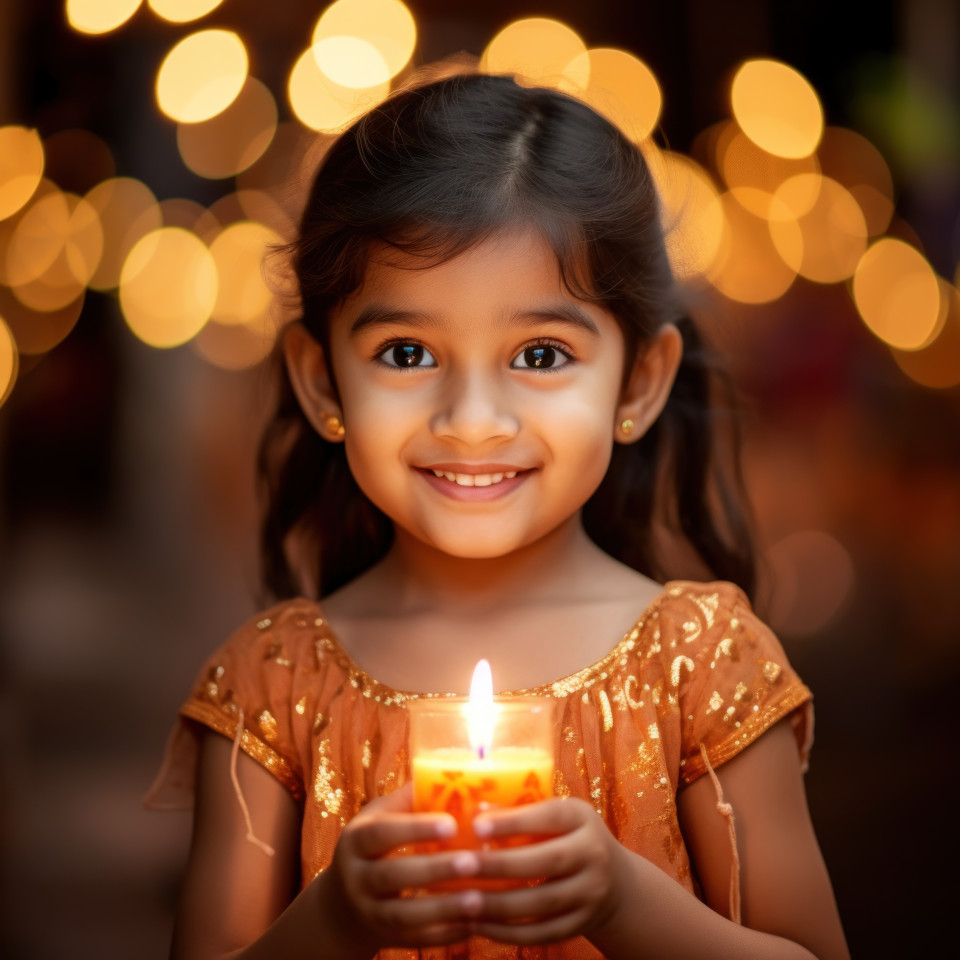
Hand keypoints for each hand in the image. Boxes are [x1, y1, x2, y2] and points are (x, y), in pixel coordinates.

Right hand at [317, 782, 482, 952]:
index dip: (414, 828)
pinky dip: (444, 934)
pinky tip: (474, 924)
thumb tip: (454, 769)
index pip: (381, 832)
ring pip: (402, 915)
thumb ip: (410, 799)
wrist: (341, 905)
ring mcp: (367, 912)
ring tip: (479, 900)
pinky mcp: (383, 938)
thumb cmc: (374, 846)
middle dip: (434, 870)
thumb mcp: (379, 817)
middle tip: (474, 862)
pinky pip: (414, 940)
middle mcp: (356, 877)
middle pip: (392, 875)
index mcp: (356, 839)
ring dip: (442, 909)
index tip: (451, 823)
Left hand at [457, 797, 629, 944]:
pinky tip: (479, 926)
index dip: (513, 822)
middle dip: (501, 865)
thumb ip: (520, 814)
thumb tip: (477, 810)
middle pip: (547, 861)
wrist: (616, 881)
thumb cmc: (569, 838)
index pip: (549, 816)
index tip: (477, 826)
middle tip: (462, 866)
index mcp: (582, 818)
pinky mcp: (582, 924)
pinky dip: (509, 932)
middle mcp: (594, 854)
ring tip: (464, 903)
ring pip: (543, 903)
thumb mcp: (556, 818)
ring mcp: (591, 893)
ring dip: (500, 906)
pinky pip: (543, 933)